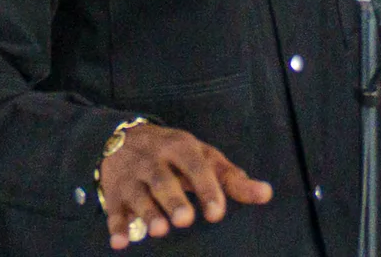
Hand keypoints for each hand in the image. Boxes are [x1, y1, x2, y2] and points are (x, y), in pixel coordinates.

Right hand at [97, 124, 271, 249]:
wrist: (122, 137)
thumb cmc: (175, 154)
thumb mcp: (203, 157)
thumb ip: (232, 179)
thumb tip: (266, 194)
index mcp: (180, 148)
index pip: (195, 167)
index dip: (206, 189)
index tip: (216, 214)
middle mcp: (153, 160)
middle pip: (162, 180)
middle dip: (173, 200)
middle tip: (186, 220)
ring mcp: (131, 177)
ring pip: (138, 194)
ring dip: (147, 212)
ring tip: (159, 230)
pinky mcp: (114, 193)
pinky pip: (113, 210)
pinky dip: (116, 227)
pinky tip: (120, 243)